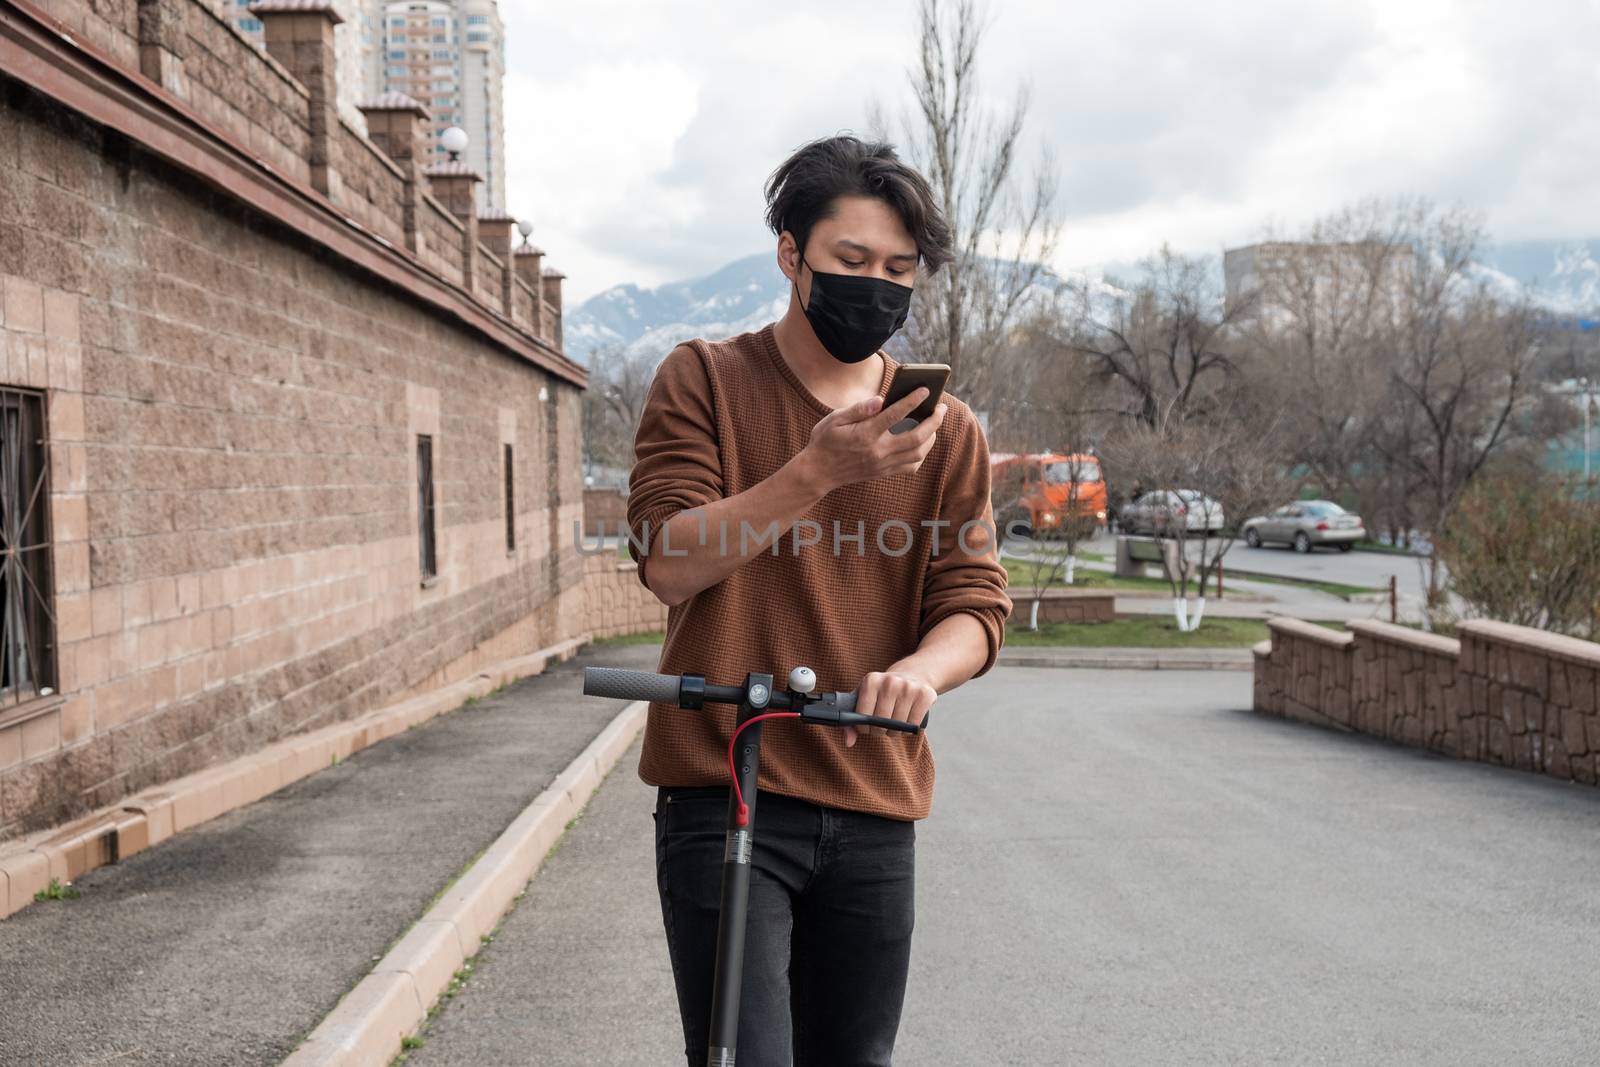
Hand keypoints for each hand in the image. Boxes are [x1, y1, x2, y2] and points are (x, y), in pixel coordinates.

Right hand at [795, 389, 946, 495]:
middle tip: (941, 407)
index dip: (912, 400)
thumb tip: (880, 399)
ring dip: (931, 437)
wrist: (818, 472)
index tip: (925, 389)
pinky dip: (921, 454)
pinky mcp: (884, 472)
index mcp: (865, 434)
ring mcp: (882, 464)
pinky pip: (911, 466)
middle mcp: (877, 451)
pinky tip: (922, 442)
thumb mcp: (834, 419)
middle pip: (916, 436)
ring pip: (918, 453)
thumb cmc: (825, 440)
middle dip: (934, 421)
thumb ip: (858, 408)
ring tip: (934, 423)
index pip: (895, 415)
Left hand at [847, 668, 936, 746]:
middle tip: (882, 727)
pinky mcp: (925, 694)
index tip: (867, 727)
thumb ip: (851, 721)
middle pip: (882, 722)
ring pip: (898, 725)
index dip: (864, 727)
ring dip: (895, 731)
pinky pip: (914, 724)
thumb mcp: (864, 699)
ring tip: (894, 723)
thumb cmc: (883, 693)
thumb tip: (848, 742)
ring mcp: (909, 687)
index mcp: (871, 680)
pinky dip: (910, 729)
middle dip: (880, 731)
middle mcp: (890, 681)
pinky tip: (907, 720)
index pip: (863, 715)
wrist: (913, 674)